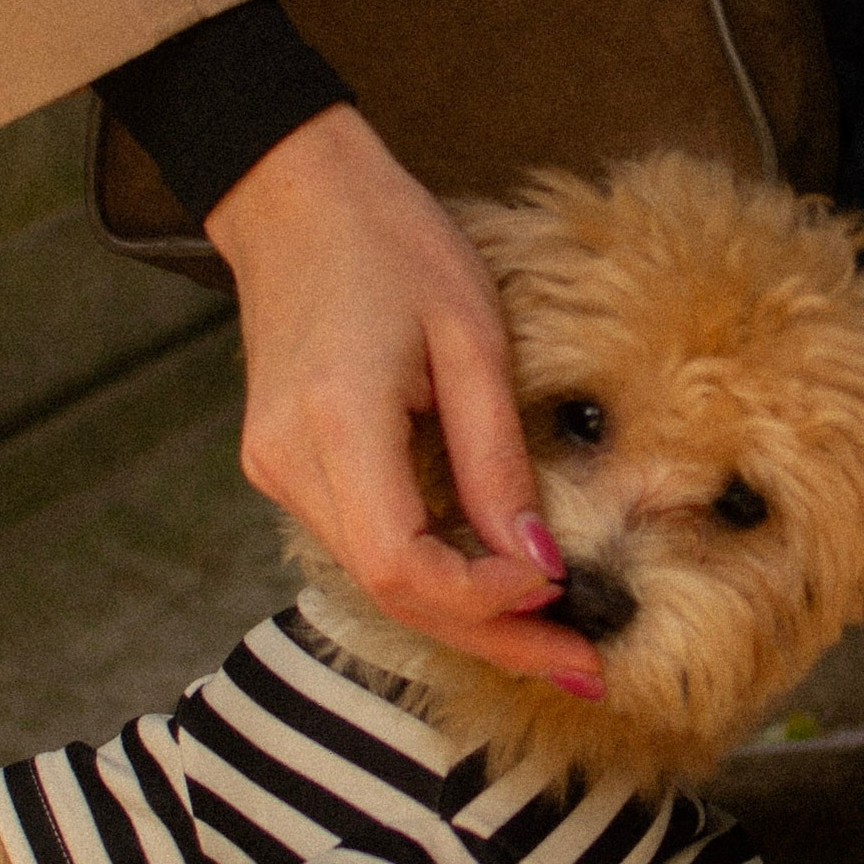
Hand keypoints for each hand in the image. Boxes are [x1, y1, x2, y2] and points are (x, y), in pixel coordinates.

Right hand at [204, 104, 601, 692]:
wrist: (292, 195)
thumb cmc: (389, 241)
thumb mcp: (470, 338)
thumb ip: (497, 457)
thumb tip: (537, 561)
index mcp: (335, 425)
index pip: (402, 565)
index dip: (483, 600)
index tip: (558, 589)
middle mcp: (291, 466)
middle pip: (393, 595)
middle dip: (494, 637)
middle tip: (584, 668)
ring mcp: (279, 473)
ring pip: (380, 582)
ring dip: (469, 617)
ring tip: (557, 642)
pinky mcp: (288, 469)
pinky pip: (368, 547)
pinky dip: (436, 577)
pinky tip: (498, 591)